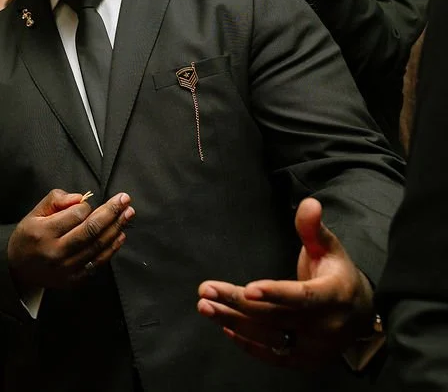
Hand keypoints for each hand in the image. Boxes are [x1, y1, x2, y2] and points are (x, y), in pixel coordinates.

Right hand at [7, 189, 132, 289]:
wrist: (18, 269)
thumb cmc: (29, 236)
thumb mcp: (35, 213)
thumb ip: (56, 200)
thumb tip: (81, 198)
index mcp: (44, 232)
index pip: (75, 215)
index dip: (86, 206)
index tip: (88, 203)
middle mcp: (56, 252)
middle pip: (91, 230)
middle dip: (112, 213)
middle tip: (125, 200)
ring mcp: (66, 268)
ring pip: (98, 246)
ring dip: (116, 228)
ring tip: (128, 214)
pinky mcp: (74, 280)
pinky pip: (98, 263)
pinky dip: (112, 249)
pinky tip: (120, 235)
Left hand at [197, 198, 375, 366]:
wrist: (360, 314)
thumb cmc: (336, 275)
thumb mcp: (328, 249)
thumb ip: (313, 228)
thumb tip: (309, 202)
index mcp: (333, 296)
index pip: (303, 298)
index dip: (276, 294)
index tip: (248, 288)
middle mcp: (325, 327)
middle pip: (275, 316)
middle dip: (237, 303)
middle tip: (206, 290)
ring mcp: (314, 348)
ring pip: (268, 337)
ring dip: (233, 322)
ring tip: (205, 306)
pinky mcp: (303, 361)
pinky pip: (271, 355)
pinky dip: (246, 342)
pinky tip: (224, 326)